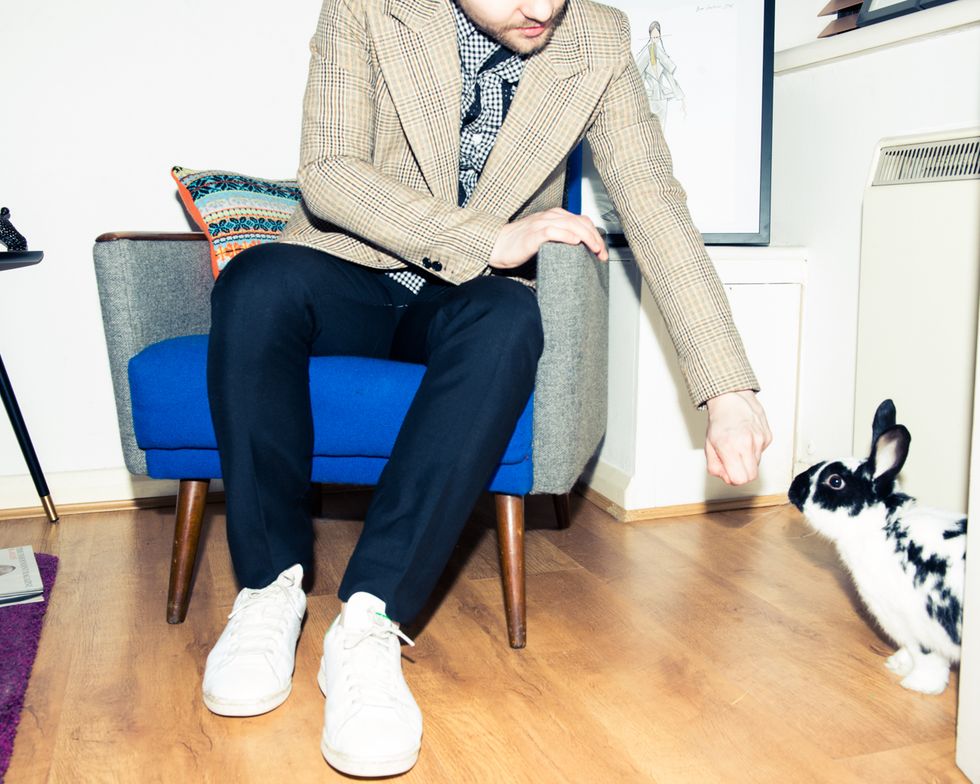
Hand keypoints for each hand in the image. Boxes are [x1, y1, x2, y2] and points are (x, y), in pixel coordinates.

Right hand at [489, 208, 608, 268]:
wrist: (496, 245)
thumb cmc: (518, 245)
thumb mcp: (544, 239)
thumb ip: (559, 239)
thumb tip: (578, 252)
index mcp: (554, 216)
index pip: (582, 221)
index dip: (595, 234)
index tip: (602, 251)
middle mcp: (549, 217)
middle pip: (580, 222)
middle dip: (595, 238)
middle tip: (602, 254)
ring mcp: (541, 224)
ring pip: (571, 225)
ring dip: (587, 237)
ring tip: (595, 249)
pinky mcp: (533, 235)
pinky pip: (553, 231)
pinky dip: (566, 235)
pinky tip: (575, 242)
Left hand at [704, 390, 771, 485]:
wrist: (732, 399)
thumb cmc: (720, 421)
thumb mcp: (709, 446)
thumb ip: (715, 466)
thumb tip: (727, 477)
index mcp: (730, 447)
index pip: (740, 479)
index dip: (733, 478)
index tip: (728, 471)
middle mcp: (747, 444)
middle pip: (751, 476)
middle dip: (742, 473)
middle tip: (733, 462)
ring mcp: (760, 440)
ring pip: (757, 464)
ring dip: (747, 460)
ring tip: (738, 446)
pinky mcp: (768, 437)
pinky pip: (761, 452)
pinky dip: (754, 449)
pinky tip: (746, 438)